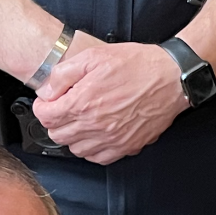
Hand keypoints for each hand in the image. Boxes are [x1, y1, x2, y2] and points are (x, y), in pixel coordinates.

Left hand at [32, 34, 188, 163]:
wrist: (172, 77)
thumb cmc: (139, 65)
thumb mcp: (95, 56)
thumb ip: (64, 74)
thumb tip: (47, 91)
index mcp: (83, 103)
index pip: (46, 117)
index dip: (43, 107)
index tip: (48, 102)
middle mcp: (95, 125)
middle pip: (58, 135)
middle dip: (56, 121)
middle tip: (64, 108)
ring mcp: (112, 139)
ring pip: (76, 150)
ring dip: (74, 136)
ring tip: (82, 120)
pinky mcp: (127, 145)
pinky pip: (99, 158)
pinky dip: (93, 149)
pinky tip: (97, 134)